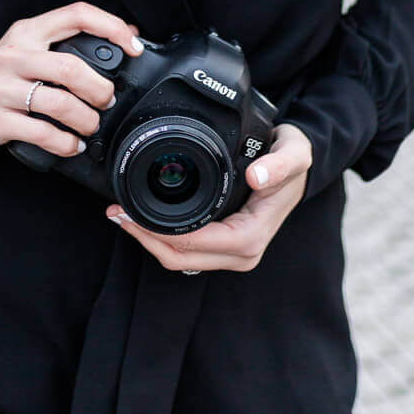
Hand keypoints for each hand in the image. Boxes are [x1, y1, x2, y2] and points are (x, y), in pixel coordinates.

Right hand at [0, 2, 143, 156]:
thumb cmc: (2, 78)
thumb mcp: (30, 49)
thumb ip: (71, 40)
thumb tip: (129, 33)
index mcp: (27, 32)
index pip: (76, 15)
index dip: (111, 27)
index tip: (133, 47)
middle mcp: (13, 55)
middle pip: (71, 67)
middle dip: (100, 90)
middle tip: (107, 101)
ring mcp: (1, 88)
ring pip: (59, 103)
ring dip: (86, 120)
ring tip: (90, 126)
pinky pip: (41, 133)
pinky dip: (65, 143)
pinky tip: (71, 145)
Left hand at [106, 123, 312, 272]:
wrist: (298, 166)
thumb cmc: (293, 159)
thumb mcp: (294, 153)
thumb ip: (279, 164)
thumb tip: (257, 177)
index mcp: (252, 236)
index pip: (195, 243)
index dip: (158, 232)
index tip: (131, 211)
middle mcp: (243, 253)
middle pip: (181, 258)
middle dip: (145, 238)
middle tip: (116, 212)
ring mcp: (233, 255)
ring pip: (180, 260)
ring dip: (149, 241)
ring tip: (122, 214)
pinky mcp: (225, 250)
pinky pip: (187, 253)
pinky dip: (162, 240)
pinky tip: (144, 220)